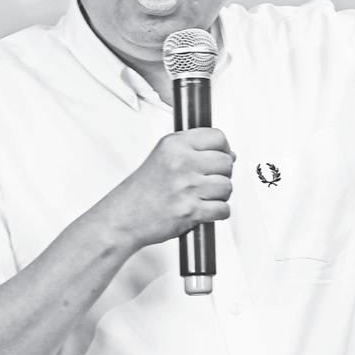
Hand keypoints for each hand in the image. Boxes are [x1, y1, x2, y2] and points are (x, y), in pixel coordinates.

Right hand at [96, 128, 234, 249]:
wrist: (124, 217)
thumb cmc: (142, 191)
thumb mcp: (163, 156)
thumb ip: (194, 150)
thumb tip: (230, 154)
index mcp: (175, 145)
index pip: (217, 137)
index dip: (224, 149)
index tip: (220, 156)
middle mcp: (182, 163)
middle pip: (226, 162)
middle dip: (222, 174)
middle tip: (208, 181)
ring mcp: (187, 187)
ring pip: (227, 186)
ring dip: (220, 195)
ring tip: (203, 197)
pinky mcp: (191, 210)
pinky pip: (223, 209)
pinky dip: (217, 213)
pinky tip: (203, 210)